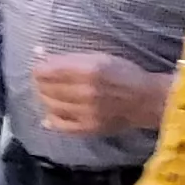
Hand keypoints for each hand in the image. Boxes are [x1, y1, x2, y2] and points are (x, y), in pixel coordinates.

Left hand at [29, 52, 172, 138]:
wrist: (146, 100)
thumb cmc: (124, 73)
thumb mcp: (99, 57)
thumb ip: (71, 59)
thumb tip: (41, 55)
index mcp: (89, 70)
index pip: (49, 71)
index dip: (39, 68)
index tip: (39, 66)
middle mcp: (86, 92)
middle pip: (47, 89)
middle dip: (41, 83)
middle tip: (43, 80)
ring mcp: (86, 113)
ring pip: (51, 106)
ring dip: (45, 99)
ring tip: (48, 94)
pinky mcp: (89, 128)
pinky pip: (61, 126)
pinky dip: (51, 120)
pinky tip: (50, 114)